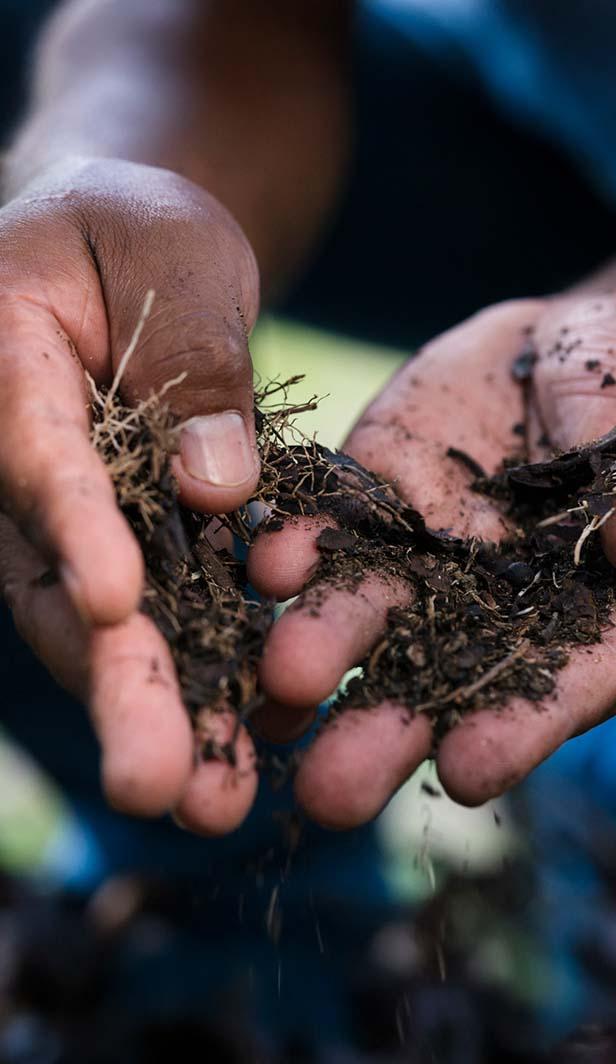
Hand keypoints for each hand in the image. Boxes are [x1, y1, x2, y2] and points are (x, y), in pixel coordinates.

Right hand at [0, 157, 260, 832]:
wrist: (129, 261)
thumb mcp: (172, 252)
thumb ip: (190, 356)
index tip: (117, 605)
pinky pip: (156, 615)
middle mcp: (19, 463)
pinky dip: (202, 677)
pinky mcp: (123, 545)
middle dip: (114, 682)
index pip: (34, 455)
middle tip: (157, 782)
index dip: (72, 529)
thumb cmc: (138, 230)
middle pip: (59, 580)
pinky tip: (248, 745)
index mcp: (5, 365)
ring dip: (161, 713)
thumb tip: (218, 487)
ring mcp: (66, 520)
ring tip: (212, 804)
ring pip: (103, 625)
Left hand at [249, 293, 615, 826]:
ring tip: (277, 691)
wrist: (559, 349)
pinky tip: (263, 570)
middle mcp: (489, 599)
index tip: (467, 772)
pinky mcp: (371, 490)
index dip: (517, 727)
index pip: (559, 683)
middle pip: (439, 674)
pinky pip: (331, 517)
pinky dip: (298, 544)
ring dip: (319, 651)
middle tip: (330, 794)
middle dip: (385, 731)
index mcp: (581, 610)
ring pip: (368, 609)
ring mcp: (422, 548)